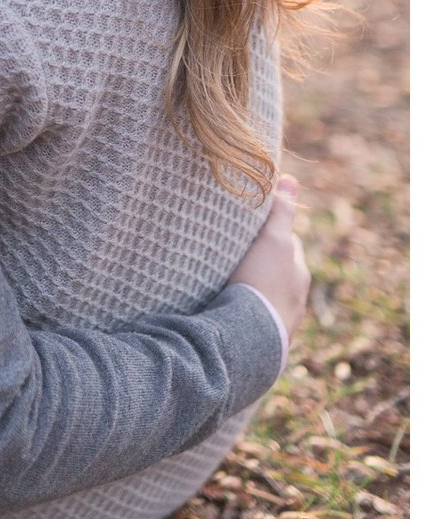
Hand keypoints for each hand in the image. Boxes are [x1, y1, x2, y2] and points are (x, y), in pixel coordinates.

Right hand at [230, 174, 310, 344]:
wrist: (251, 337)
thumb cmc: (262, 283)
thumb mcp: (273, 240)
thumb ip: (281, 212)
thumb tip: (290, 179)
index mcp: (298, 274)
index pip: (286, 244)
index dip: (268, 233)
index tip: (247, 227)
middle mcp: (294, 298)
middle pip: (276, 271)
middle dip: (258, 263)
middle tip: (230, 254)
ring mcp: (278, 321)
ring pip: (263, 296)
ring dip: (248, 290)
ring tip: (220, 283)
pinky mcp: (260, 339)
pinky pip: (250, 318)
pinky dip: (240, 310)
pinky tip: (221, 308)